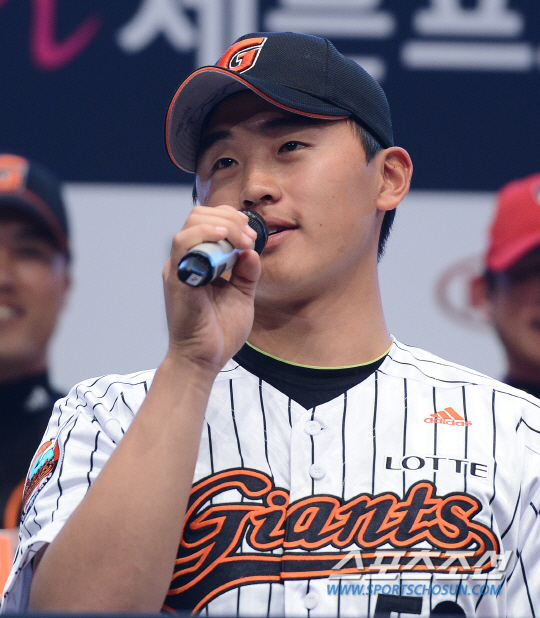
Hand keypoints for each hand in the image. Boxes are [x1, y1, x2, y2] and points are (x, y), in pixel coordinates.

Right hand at [163, 205, 259, 371]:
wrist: (205, 359)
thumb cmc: (219, 331)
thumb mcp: (242, 295)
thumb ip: (247, 272)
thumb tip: (251, 250)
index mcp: (200, 261)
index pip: (210, 223)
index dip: (233, 220)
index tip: (253, 235)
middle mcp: (187, 260)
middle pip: (200, 216)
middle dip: (230, 218)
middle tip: (249, 237)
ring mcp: (179, 267)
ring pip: (192, 223)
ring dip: (222, 225)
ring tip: (242, 240)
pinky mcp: (176, 278)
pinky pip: (184, 244)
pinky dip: (205, 234)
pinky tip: (225, 239)